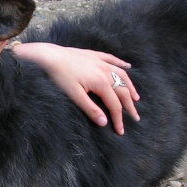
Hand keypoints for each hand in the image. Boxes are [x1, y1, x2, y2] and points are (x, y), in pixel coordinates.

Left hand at [11, 42, 139, 134]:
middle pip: (122, 91)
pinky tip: (128, 66)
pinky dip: (122, 64)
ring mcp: (101, 62)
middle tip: (136, 117)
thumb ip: (90, 109)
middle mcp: (105, 71)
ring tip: (136, 98)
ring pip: (122, 75)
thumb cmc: (60, 76)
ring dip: (130, 87)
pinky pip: (113, 59)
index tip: (121, 131)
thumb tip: (104, 122)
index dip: (119, 119)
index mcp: (101, 83)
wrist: (49, 56)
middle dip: (130, 106)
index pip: (115, 105)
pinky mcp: (94, 55)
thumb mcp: (74, 95)